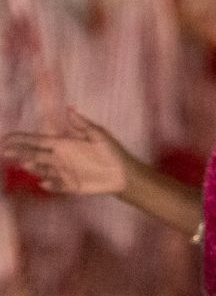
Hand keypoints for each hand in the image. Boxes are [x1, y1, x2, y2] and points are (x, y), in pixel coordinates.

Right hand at [3, 108, 131, 195]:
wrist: (124, 173)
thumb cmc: (112, 152)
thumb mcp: (99, 135)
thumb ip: (83, 124)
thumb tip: (69, 109)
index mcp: (64, 144)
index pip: (38, 141)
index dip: (22, 139)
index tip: (6, 138)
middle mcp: (59, 158)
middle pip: (34, 155)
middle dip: (20, 153)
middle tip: (5, 152)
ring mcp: (63, 172)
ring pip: (42, 170)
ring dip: (34, 168)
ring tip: (26, 164)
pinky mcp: (70, 186)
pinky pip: (56, 186)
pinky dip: (50, 185)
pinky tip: (44, 183)